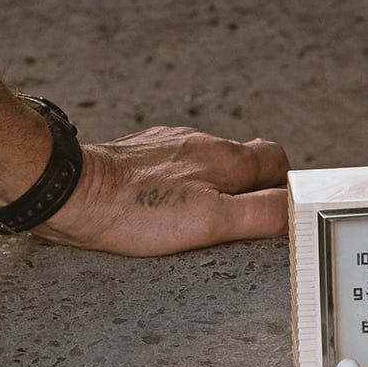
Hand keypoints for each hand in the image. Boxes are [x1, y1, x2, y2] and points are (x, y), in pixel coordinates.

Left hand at [36, 126, 289, 256]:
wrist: (70, 191)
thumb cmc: (136, 211)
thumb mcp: (211, 222)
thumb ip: (261, 213)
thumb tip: (297, 210)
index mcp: (225, 158)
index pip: (277, 160)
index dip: (283, 187)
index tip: (275, 213)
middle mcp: (199, 143)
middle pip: (243, 160)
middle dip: (248, 189)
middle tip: (237, 223)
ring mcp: (167, 145)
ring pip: (206, 163)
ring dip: (211, 187)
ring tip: (197, 220)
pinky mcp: (138, 154)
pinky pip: (172, 167)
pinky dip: (176, 187)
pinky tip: (161, 208)